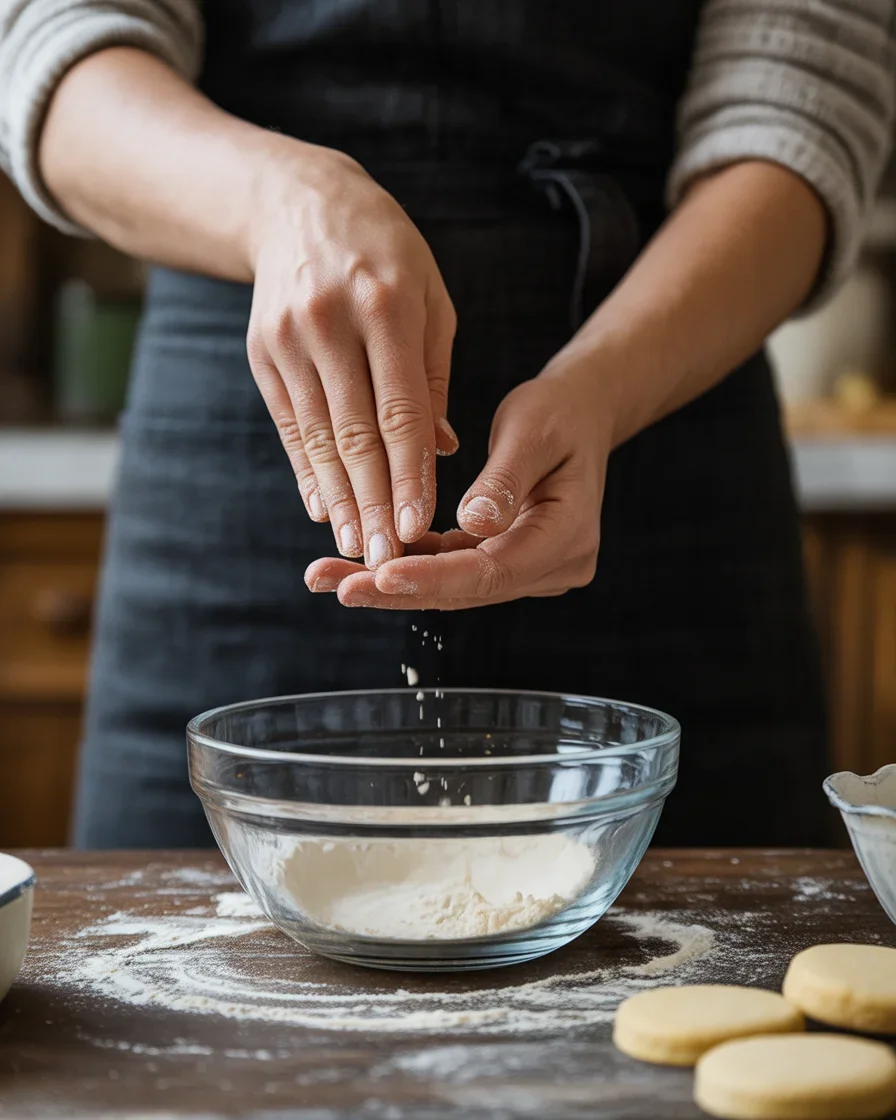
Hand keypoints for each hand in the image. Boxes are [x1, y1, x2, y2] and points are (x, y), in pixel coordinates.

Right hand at [247, 144, 458, 567]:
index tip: (419, 524)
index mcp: (387, 306)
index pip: (401, 409)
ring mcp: (289, 340)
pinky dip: (306, 470)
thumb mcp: (430, 297)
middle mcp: (332, 324)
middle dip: (372, 503)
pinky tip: (321, 508)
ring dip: (338, 499)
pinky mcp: (262, 354)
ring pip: (317, 437)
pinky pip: (288, 425)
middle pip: (355, 433)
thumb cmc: (385, 254)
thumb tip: (442, 452)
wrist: (296, 205)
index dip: (409, 473)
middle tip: (385, 557)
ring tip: (354, 549)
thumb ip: (434, 376)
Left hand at [304, 364, 610, 607]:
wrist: (581, 412)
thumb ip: (504, 479)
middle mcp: (553, 566)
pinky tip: (360, 560)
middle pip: (467, 589)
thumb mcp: (533, 431)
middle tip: (335, 585)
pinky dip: (408, 562)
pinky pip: (451, 567)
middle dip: (396, 588)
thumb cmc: (560, 411)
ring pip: (452, 586)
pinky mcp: (503, 559)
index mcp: (569, 538)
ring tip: (329, 576)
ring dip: (391, 582)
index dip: (436, 576)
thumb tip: (471, 521)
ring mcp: (529, 568)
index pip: (494, 570)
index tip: (382, 573)